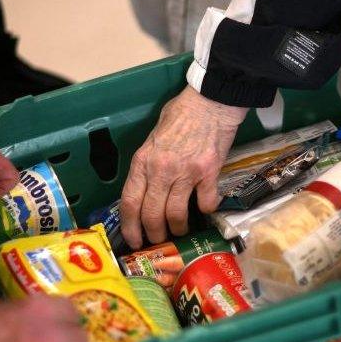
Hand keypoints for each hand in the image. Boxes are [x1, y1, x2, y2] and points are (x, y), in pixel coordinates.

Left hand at [121, 86, 246, 247]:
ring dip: (178, 228)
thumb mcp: (153, 138)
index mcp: (143, 161)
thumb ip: (148, 163)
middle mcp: (161, 169)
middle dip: (154, 234)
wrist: (210, 101)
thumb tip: (146, 188)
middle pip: (152, 215)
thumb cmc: (181, 115)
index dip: (130, 227)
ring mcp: (186, 172)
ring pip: (176, 214)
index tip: (134, 240)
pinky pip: (206, 203)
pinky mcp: (209, 172)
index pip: (129, 202)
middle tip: (159, 240)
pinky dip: (206, 210)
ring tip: (181, 230)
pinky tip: (206, 207)